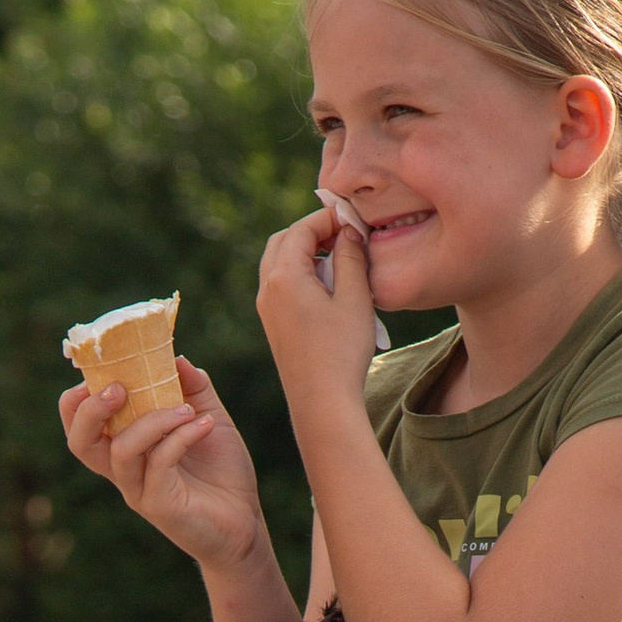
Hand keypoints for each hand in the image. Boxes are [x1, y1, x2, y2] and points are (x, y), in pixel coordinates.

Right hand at [60, 357, 265, 571]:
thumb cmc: (222, 473)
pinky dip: (180, 437)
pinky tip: (204, 426)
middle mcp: (125, 471)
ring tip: (186, 409)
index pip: (81, 424)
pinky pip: (159, 463)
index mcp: (126, 448)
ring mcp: (139, 490)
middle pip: (79, 442)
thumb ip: (193, 388)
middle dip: (91, 409)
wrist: (246, 523)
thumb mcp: (208, 418)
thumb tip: (176, 358)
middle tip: (119, 389)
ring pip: (121, 451)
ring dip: (152, 420)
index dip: (79, 397)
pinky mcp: (161, 506)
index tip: (103, 368)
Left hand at [255, 203, 377, 406]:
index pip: (302, 229)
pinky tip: (328, 286)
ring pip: (278, 261)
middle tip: (345, 234)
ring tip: (340, 258)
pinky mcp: (272, 324)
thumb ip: (351, 257)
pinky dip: (300, 272)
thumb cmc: (341, 352)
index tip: (354, 219)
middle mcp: (268, 288)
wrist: (322, 403)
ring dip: (305, 251)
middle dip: (313, 230)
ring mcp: (266, 308)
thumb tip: (349, 231)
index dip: (328, 218)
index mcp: (284, 276)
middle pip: (283, 240)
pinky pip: (280, 284)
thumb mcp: (355, 298)